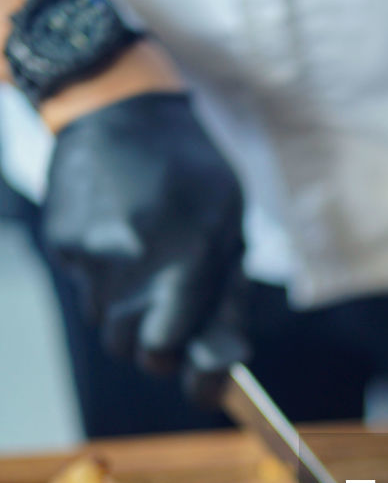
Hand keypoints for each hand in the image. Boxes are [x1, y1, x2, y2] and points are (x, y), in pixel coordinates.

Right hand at [41, 91, 249, 402]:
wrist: (118, 106)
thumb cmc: (190, 169)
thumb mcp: (230, 225)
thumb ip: (228, 297)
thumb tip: (224, 361)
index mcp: (183, 259)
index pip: (167, 351)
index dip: (185, 369)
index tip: (200, 376)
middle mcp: (130, 264)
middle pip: (131, 350)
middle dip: (155, 344)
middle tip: (174, 317)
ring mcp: (88, 255)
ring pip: (104, 323)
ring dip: (129, 312)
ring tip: (148, 262)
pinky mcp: (61, 243)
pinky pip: (85, 286)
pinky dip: (105, 276)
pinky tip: (119, 235)